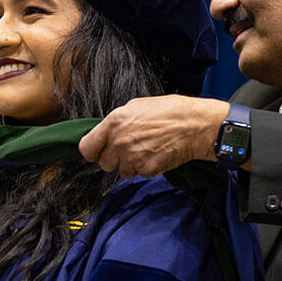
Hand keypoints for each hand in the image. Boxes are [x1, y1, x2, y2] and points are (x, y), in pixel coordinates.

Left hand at [79, 96, 227, 177]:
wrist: (195, 125)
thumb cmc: (170, 111)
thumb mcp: (137, 106)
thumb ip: (117, 122)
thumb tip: (107, 133)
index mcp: (114, 122)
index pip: (86, 147)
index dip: (93, 151)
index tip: (98, 152)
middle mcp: (119, 141)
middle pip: (104, 163)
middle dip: (115, 159)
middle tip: (129, 149)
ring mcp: (133, 157)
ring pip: (122, 171)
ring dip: (131, 165)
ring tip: (147, 150)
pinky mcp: (147, 169)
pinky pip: (140, 174)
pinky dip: (147, 168)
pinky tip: (157, 154)